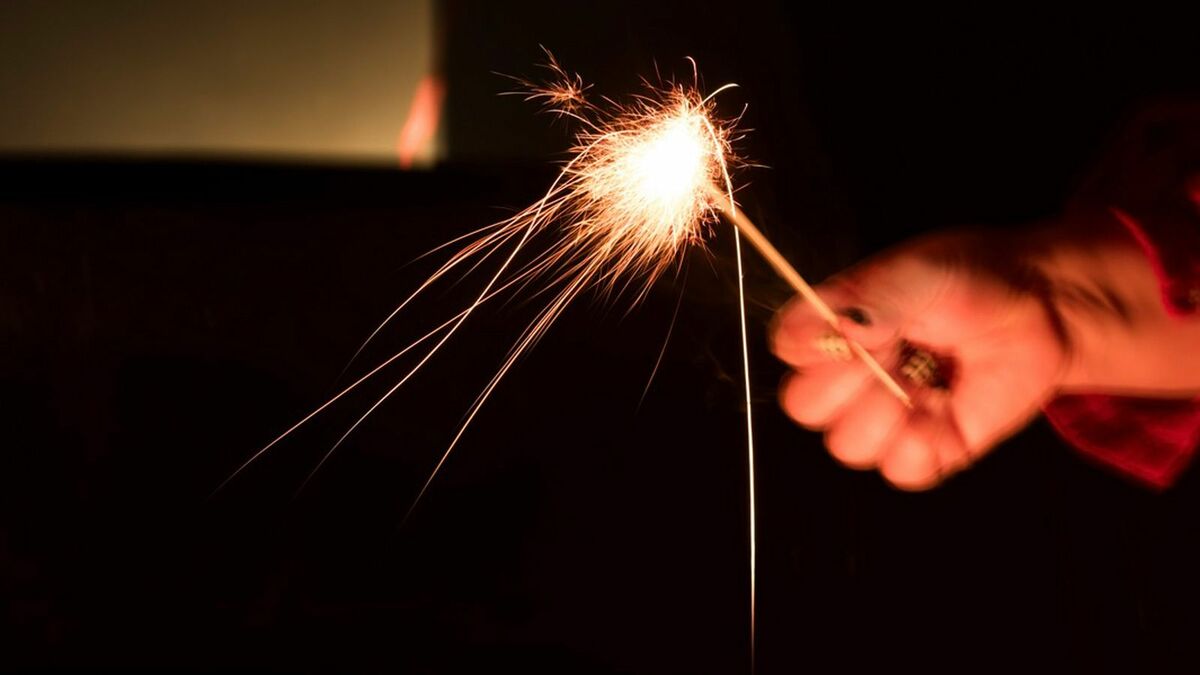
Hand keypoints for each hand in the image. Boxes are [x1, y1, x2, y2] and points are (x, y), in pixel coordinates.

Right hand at [770, 229, 1069, 489]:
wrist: (1036, 307)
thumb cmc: (969, 280)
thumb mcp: (917, 273)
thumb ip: (872, 299)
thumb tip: (838, 328)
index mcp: (831, 326)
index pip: (786, 349)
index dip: (816, 346)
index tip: (860, 328)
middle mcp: (847, 375)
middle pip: (804, 408)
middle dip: (849, 383)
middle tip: (896, 352)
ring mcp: (883, 416)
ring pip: (848, 446)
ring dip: (890, 413)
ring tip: (926, 379)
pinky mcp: (925, 449)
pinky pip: (900, 471)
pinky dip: (925, 443)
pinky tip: (945, 406)